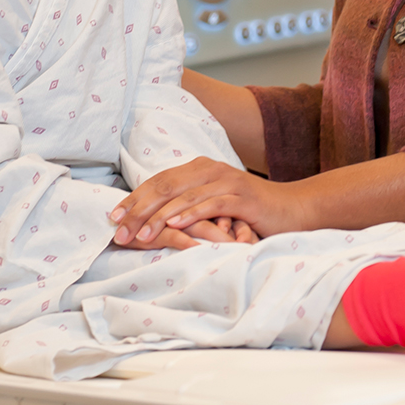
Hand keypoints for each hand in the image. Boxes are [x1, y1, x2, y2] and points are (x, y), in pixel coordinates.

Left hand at [109, 157, 303, 245]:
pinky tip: (175, 226)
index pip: (158, 181)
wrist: (292, 209)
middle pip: (165, 187)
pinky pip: (212, 204)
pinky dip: (191, 214)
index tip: (112, 217)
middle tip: (119, 230)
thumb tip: (151, 220)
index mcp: (199, 169)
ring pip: (184, 196)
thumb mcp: (213, 205)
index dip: (133, 198)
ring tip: (140, 234)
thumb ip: (188, 205)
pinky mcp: (243, 197)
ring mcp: (227, 181)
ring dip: (159, 217)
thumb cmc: (249, 212)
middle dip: (138, 209)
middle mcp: (210, 170)